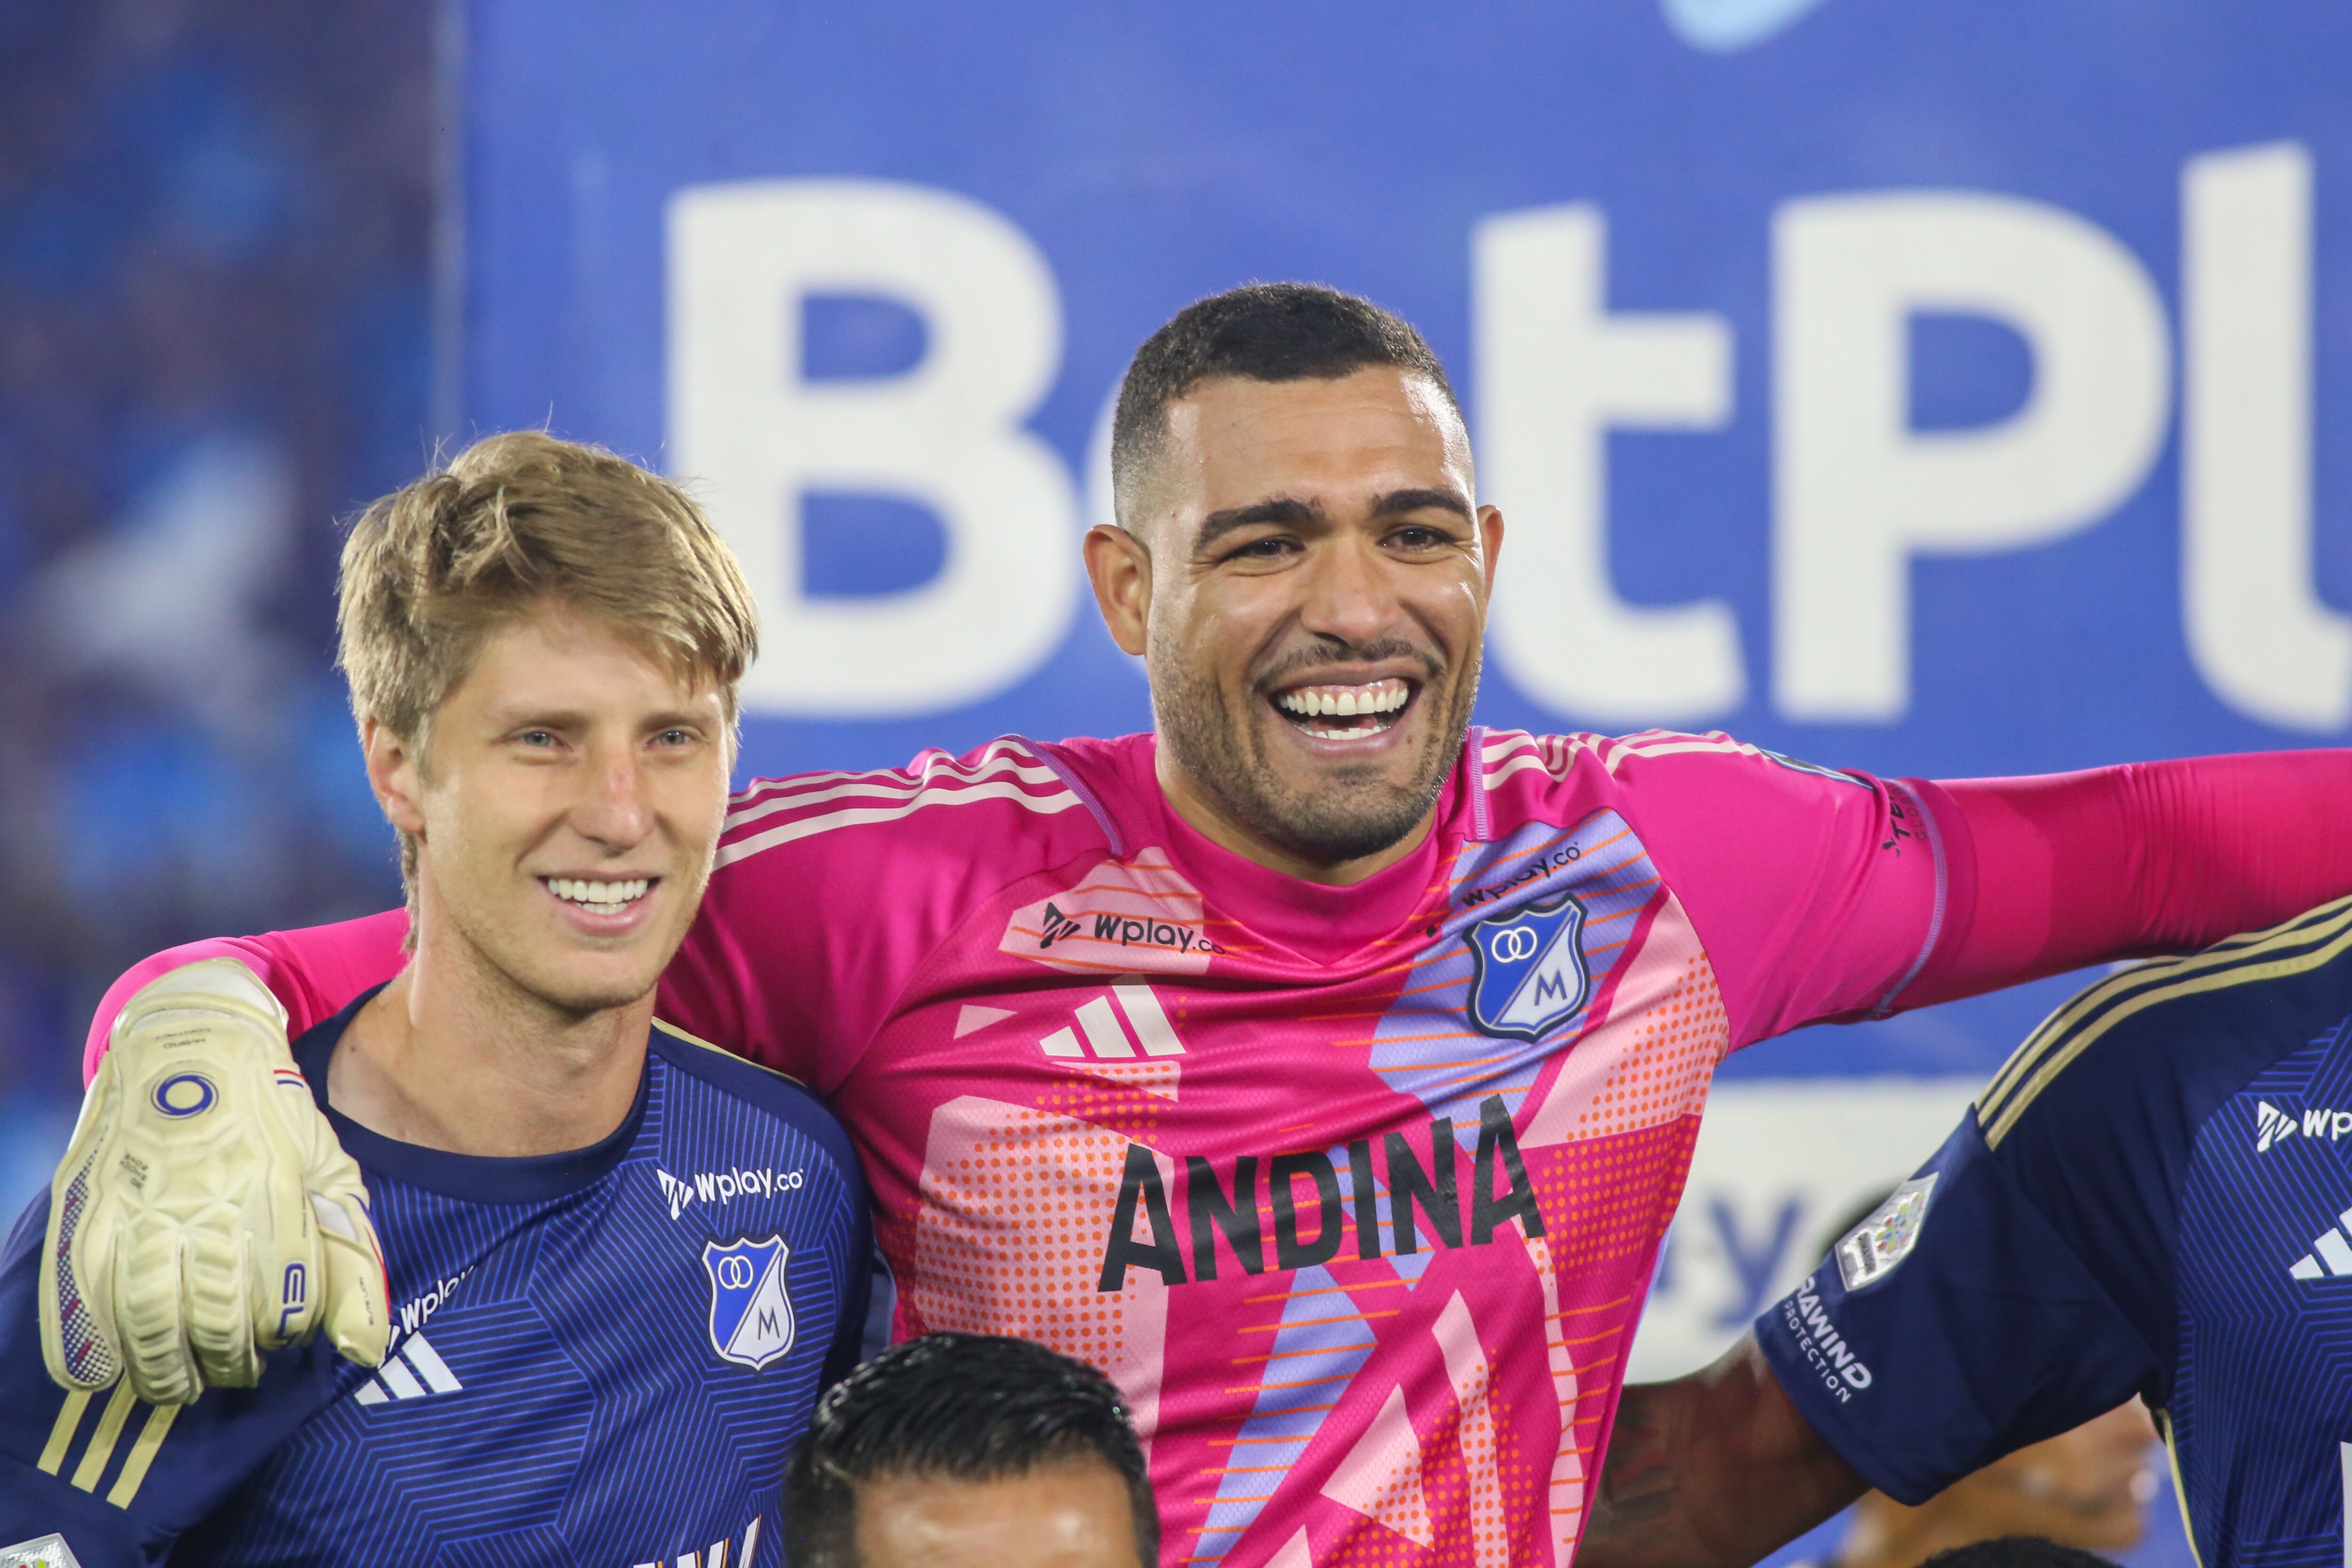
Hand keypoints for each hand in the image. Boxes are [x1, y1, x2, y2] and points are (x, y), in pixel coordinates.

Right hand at [41, 959, 389, 1403]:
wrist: (189, 1050)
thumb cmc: (271, 1116)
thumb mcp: (330, 1173)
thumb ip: (353, 1261)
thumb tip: (365, 1350)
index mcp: (274, 1194)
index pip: (285, 1303)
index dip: (287, 1335)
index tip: (283, 1338)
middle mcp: (204, 1206)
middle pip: (216, 1322)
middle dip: (230, 1363)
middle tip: (237, 1371)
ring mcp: (138, 1210)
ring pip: (148, 1322)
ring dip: (164, 1370)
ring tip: (182, 1383)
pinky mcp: (88, 1212)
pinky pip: (80, 1299)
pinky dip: (91, 1346)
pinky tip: (111, 1366)